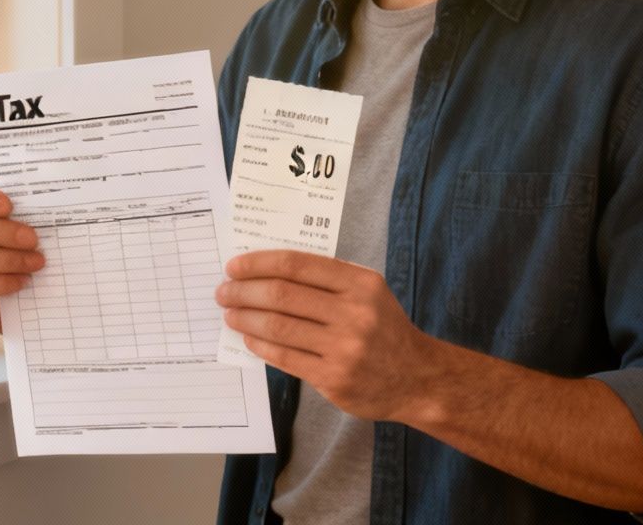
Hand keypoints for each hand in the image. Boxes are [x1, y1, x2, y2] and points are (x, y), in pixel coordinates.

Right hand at [0, 182, 42, 333]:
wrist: (23, 297)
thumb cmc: (24, 252)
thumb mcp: (26, 230)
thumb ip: (28, 216)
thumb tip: (51, 206)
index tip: (8, 206)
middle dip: (2, 232)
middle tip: (33, 239)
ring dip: (7, 260)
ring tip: (36, 263)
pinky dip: (1, 283)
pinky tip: (23, 281)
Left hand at [216, 250, 431, 422]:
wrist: (418, 378)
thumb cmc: (384, 328)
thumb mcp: (367, 292)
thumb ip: (326, 280)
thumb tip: (267, 271)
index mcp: (360, 283)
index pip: (297, 265)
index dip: (259, 263)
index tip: (235, 266)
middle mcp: (354, 313)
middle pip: (282, 294)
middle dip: (244, 291)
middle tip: (224, 292)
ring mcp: (344, 348)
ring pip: (279, 326)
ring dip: (246, 319)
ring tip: (230, 314)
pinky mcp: (334, 378)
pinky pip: (285, 357)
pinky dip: (261, 346)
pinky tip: (249, 338)